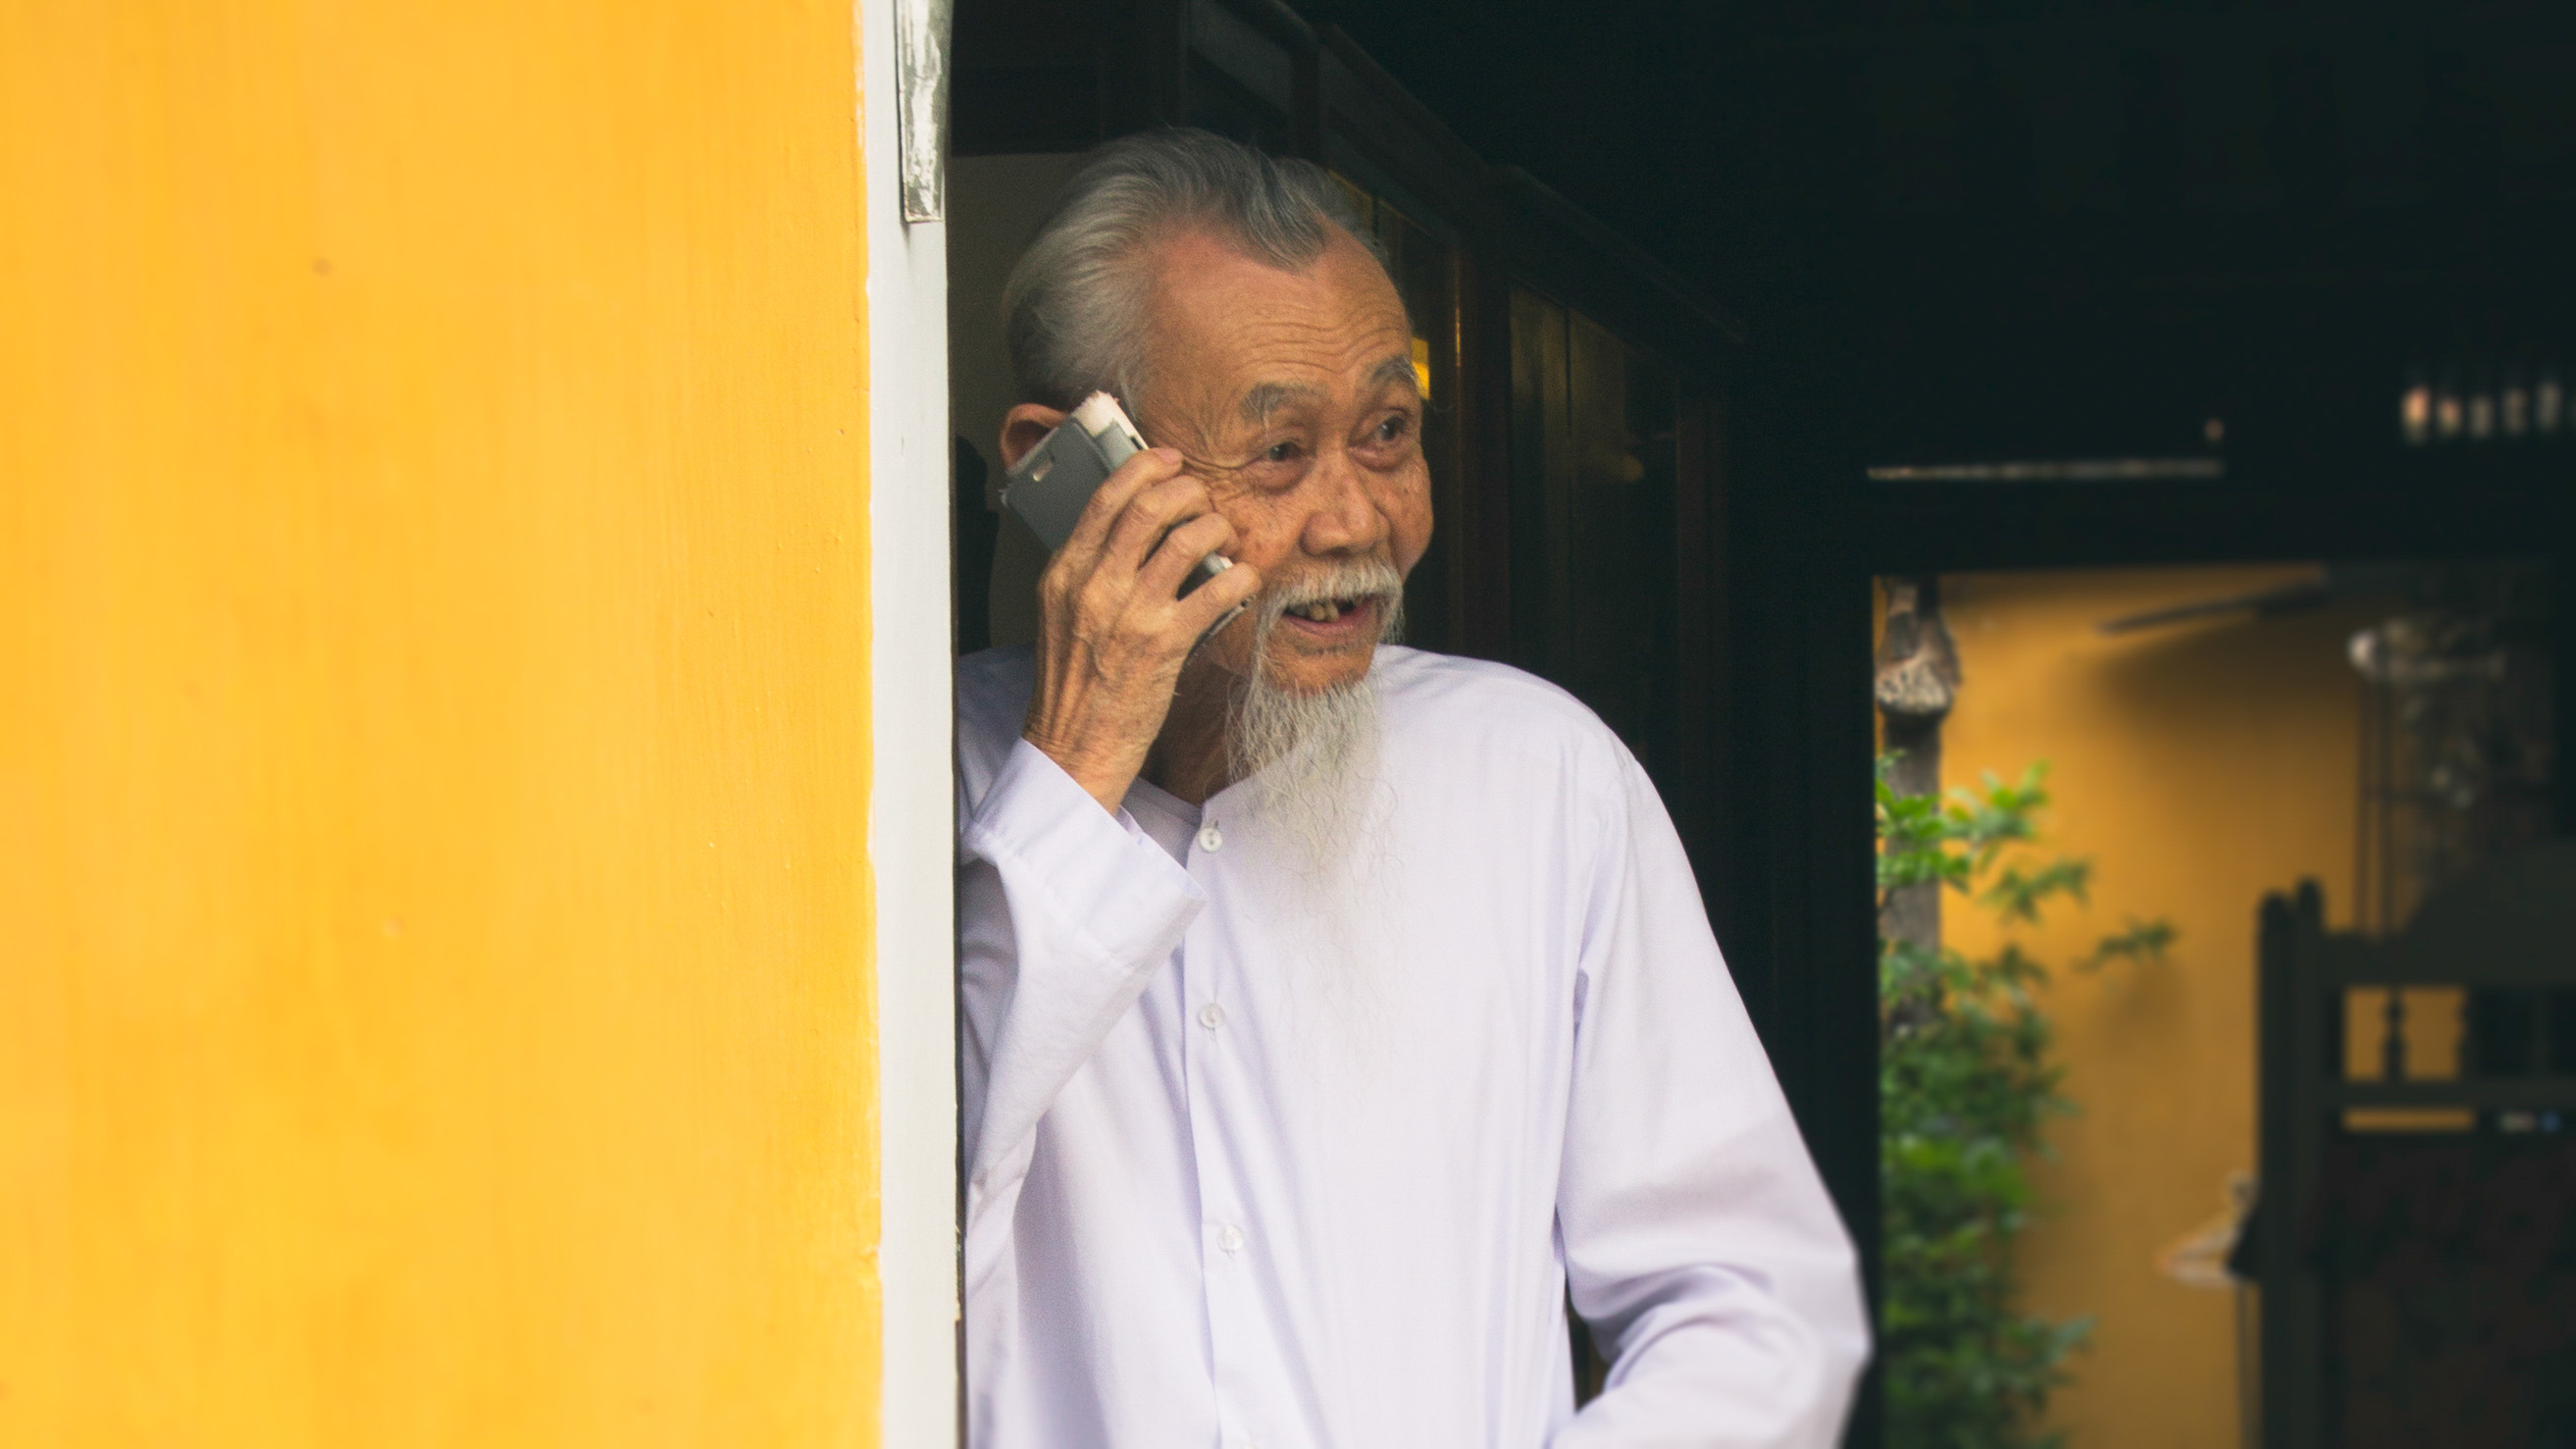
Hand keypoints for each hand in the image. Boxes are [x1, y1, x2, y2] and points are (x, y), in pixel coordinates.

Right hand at [1022, 446, 1261, 813]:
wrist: (1072, 746)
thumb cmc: (1073, 685)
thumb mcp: (1064, 615)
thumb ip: (1091, 572)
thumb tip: (1135, 534)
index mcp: (1065, 574)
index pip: (1106, 498)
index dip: (1145, 468)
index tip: (1169, 460)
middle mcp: (1094, 586)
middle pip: (1150, 506)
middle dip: (1187, 490)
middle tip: (1203, 498)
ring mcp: (1130, 614)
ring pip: (1186, 539)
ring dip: (1217, 527)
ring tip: (1225, 536)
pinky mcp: (1165, 645)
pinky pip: (1216, 590)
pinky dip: (1239, 576)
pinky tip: (1244, 579)